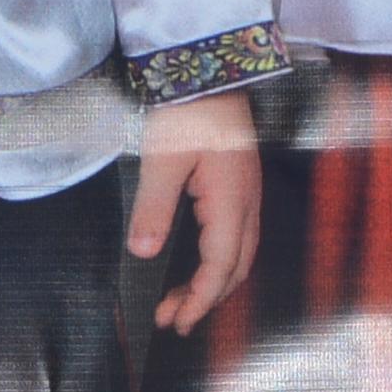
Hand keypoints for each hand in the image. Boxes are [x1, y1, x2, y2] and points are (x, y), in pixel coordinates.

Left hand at [130, 93, 261, 329]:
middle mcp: (246, 202)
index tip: (177, 322)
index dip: (199, 299)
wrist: (210, 69)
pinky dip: (218, 261)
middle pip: (235, 268)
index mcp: (230, 201)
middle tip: (173, 319)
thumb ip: (154, 209)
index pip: (219, 266)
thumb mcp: (163, 161)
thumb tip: (143, 251)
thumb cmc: (189, 110)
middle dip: (205, 299)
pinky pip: (237, 236)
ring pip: (239, 254)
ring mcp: (247, 193)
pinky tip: (199, 263)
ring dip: (212, 282)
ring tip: (181, 299)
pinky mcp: (240, 184)